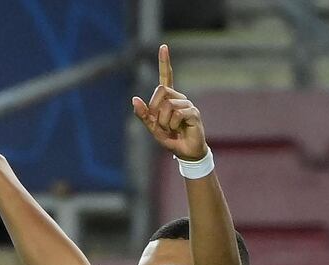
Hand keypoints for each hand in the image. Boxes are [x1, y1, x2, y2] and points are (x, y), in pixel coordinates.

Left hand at [132, 44, 207, 160]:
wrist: (186, 153)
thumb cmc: (171, 139)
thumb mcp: (153, 128)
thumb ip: (143, 115)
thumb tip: (135, 99)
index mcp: (169, 99)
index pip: (166, 77)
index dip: (164, 62)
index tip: (163, 46)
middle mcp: (179, 98)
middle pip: (161, 90)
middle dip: (155, 108)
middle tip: (160, 124)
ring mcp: (188, 104)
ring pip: (168, 105)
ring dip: (163, 121)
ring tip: (171, 129)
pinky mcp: (194, 113)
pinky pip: (177, 114)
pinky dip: (172, 124)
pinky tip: (179, 130)